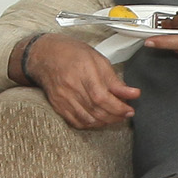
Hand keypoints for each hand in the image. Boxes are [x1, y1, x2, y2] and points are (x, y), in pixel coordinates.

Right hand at [23, 31, 138, 128]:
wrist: (46, 55)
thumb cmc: (72, 53)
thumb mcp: (98, 60)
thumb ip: (114, 80)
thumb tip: (131, 93)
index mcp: (83, 72)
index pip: (103, 98)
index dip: (118, 107)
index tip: (129, 109)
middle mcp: (72, 87)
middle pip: (96, 110)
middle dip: (115, 116)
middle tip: (126, 114)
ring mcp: (63, 98)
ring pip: (88, 119)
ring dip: (105, 121)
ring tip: (115, 117)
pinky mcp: (58, 106)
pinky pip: (76, 122)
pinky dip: (90, 124)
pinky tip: (98, 119)